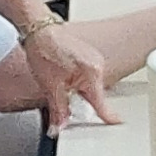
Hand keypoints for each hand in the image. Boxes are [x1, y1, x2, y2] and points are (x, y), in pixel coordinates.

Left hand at [13, 15, 113, 130]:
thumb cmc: (44, 49)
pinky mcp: (88, 56)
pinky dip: (77, 81)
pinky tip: (62, 75)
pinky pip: (87, 76)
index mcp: (91, 74)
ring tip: (59, 81)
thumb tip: (60, 126)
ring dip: (77, 91)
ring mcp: (94, 60)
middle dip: (80, 103)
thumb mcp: (50, 86)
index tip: (116, 124)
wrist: (39, 28)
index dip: (108, 117)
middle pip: (94, 96)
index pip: (101, 104)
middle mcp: (97, 66)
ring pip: (89, 86)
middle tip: (63, 101)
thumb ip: (59, 110)